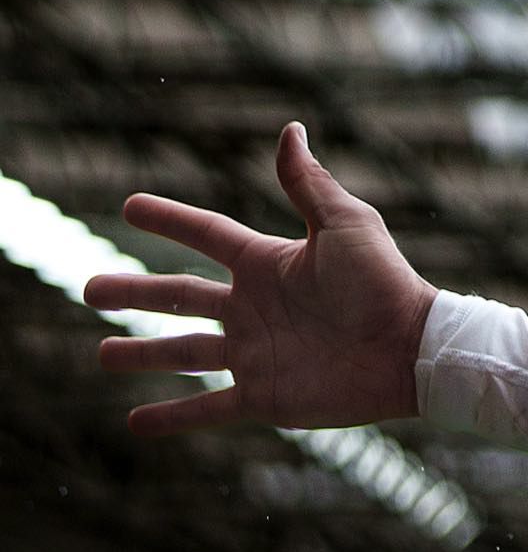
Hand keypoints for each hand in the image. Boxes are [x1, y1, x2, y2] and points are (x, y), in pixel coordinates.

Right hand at [88, 125, 435, 434]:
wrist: (414, 351)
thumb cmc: (386, 284)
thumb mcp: (346, 226)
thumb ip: (309, 185)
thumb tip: (291, 129)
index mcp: (268, 265)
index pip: (206, 234)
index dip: (170, 220)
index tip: (130, 206)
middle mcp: (254, 309)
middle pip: (179, 297)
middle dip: (134, 293)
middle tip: (89, 290)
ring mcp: (256, 355)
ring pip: (183, 353)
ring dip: (141, 354)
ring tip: (101, 354)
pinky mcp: (265, 397)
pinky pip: (207, 409)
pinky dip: (171, 416)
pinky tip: (135, 422)